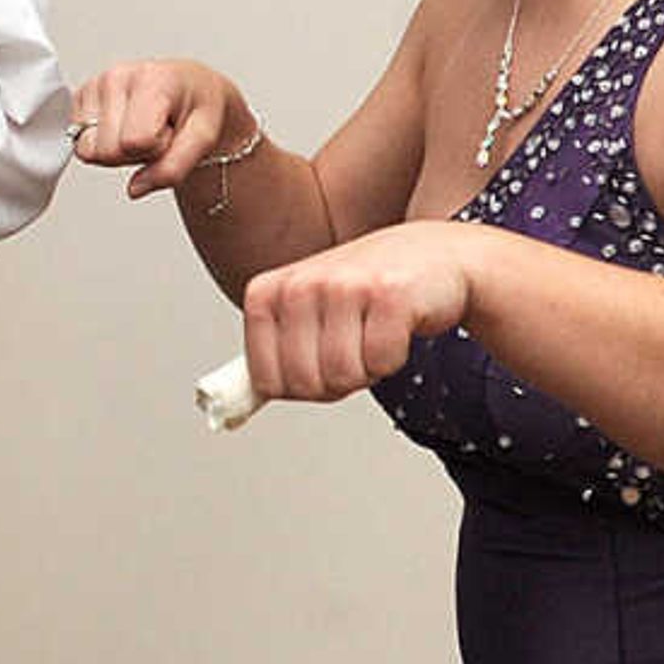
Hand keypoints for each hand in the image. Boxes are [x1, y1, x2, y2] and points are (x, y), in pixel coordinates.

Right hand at [69, 58, 245, 202]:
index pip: (133, 142)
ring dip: (116, 150)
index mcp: (151, 79)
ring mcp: (95, 85)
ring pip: (87, 150)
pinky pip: (78, 143)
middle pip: (106, 150)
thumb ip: (173, 168)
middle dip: (132, 153)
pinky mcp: (80, 97)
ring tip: (139, 130)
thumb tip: (136, 189)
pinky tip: (123, 125)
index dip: (154, 150)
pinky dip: (101, 143)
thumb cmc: (197, 107)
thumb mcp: (204, 140)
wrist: (190, 91)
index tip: (168, 134)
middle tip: (154, 134)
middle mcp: (117, 76)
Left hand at [238, 221, 478, 404]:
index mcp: (266, 293)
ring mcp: (343, 285)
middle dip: (335, 381)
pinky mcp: (389, 293)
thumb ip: (270, 355)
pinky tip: (397, 324)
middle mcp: (300, 284)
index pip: (265, 380)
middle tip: (354, 346)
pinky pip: (382, 362)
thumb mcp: (303, 316)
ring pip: (343, 376)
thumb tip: (228, 407)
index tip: (319, 359)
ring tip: (374, 332)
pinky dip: (395, 357)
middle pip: (304, 383)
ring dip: (367, 369)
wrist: (435, 256)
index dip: (300, 385)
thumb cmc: (365, 290)